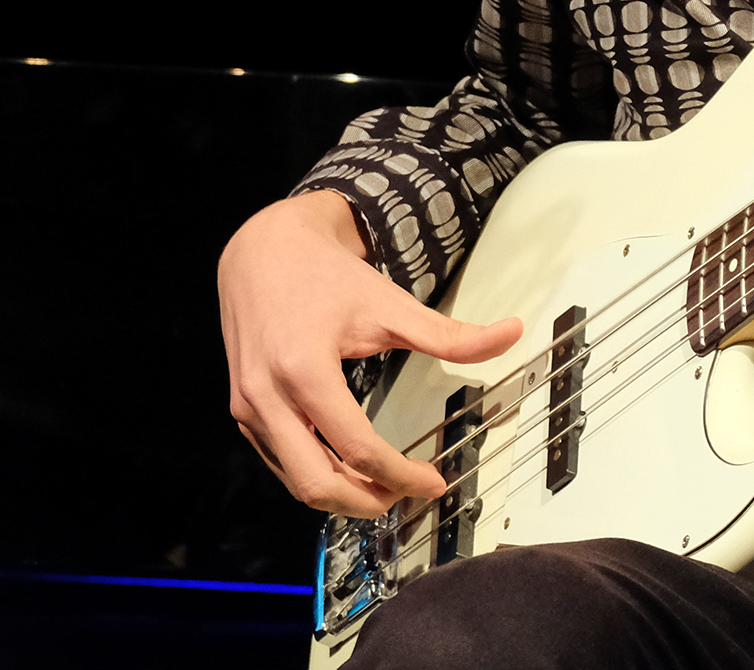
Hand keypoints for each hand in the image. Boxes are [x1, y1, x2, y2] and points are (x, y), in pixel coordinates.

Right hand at [217, 189, 522, 517]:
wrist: (264, 252)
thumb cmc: (325, 276)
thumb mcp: (390, 303)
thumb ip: (449, 333)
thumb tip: (511, 333)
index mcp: (303, 370)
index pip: (357, 448)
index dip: (401, 475)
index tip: (433, 482)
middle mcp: (266, 396)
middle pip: (316, 484)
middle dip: (367, 502)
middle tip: (407, 494)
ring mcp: (247, 408)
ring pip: (294, 482)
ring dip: (342, 496)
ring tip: (385, 484)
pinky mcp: (242, 412)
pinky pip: (280, 463)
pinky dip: (317, 475)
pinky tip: (350, 466)